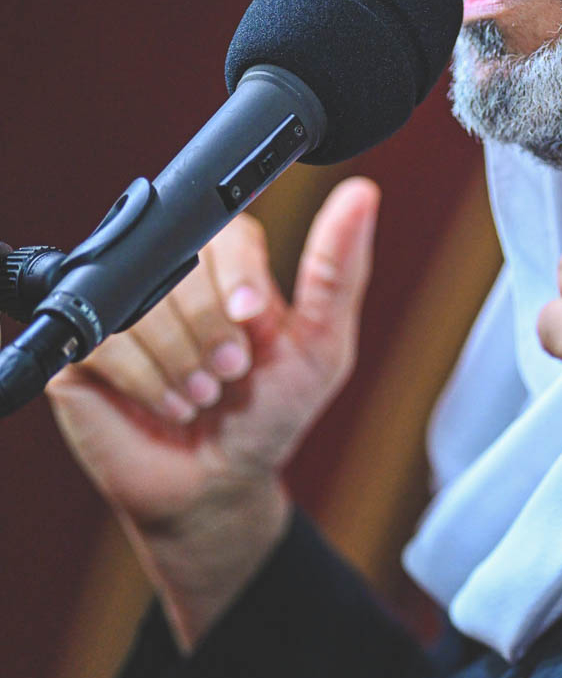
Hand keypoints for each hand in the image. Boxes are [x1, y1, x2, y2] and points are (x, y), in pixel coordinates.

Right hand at [47, 176, 379, 644]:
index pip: (226, 229)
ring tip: (201, 395)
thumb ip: (337, 269)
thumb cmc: (269, 413)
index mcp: (226, 261)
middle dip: (214, 336)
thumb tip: (362, 193)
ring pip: (144, 306)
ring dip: (184, 365)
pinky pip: (107, 342)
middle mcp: (169, 274)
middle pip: (183, 268)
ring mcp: (121, 309)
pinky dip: (146, 382)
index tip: (251, 320)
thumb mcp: (320, 345)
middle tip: (229, 374)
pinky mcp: (83, 348)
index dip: (237, 277)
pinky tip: (165, 404)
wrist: (218, 484)